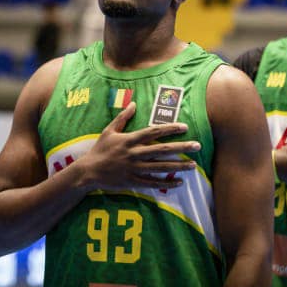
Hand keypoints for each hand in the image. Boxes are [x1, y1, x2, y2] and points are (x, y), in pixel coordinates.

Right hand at [79, 102, 200, 191]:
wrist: (88, 171)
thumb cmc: (99, 149)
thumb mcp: (109, 131)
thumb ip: (122, 118)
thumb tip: (133, 104)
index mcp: (130, 140)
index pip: (154, 132)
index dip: (170, 129)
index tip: (185, 127)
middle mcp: (134, 154)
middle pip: (162, 150)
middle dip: (181, 147)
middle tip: (197, 145)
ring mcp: (134, 169)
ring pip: (161, 167)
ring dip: (178, 166)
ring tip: (193, 165)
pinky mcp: (133, 182)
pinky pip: (153, 183)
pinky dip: (166, 183)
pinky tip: (179, 183)